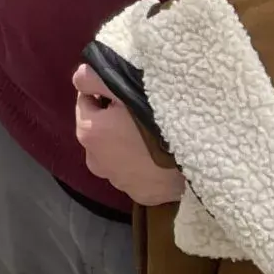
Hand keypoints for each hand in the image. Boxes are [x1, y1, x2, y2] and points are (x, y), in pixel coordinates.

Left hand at [73, 64, 183, 205]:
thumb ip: (93, 78)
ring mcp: (118, 182)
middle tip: (140, 113)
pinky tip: (158, 155)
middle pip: (99, 128)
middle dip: (113, 119)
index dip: (105, 94)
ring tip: (151, 134)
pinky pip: (134, 172)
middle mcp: (95, 161)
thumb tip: (79, 78)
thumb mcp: (122, 88)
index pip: (86, 101)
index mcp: (88, 132)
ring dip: (125, 142)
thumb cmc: (155, 118)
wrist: (194, 157)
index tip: (126, 94)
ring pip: (115, 152)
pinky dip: (140, 163)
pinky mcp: (140, 195)